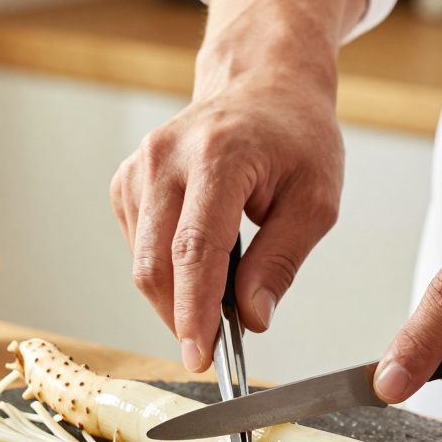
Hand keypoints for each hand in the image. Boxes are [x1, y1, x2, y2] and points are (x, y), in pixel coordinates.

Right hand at [110, 0, 363, 371]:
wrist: (260, 85)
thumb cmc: (295, 137)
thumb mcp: (316, 200)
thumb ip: (281, 261)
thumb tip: (251, 317)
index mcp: (218, 156)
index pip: (195, 249)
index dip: (195, 310)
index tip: (200, 356)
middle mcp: (166, 158)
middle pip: (156, 263)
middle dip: (181, 316)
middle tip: (216, 344)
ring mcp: (138, 169)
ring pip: (143, 263)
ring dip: (176, 295)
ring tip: (220, 291)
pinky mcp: (126, 182)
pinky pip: (139, 248)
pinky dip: (165, 271)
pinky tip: (198, 260)